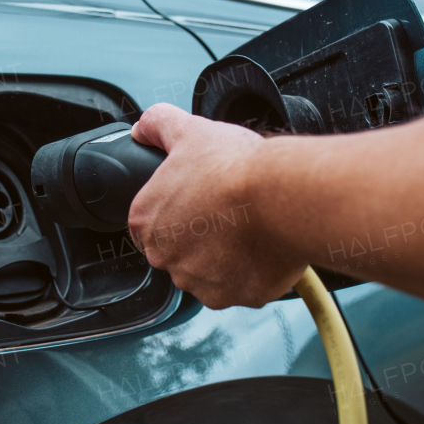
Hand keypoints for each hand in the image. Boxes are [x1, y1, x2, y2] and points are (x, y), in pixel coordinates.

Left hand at [128, 104, 306, 308]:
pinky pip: (240, 287)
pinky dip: (251, 272)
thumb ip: (158, 125)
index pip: (153, 225)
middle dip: (201, 236)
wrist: (280, 194)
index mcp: (146, 222)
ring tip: (248, 227)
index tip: (201, 203)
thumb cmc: (235, 166)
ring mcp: (199, 282)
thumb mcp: (189, 130)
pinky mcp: (234, 297)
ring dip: (225, 256)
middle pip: (179, 252)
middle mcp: (165, 258)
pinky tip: (262, 247)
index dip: (179, 211)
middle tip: (228, 212)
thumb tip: (143, 128)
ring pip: (209, 272)